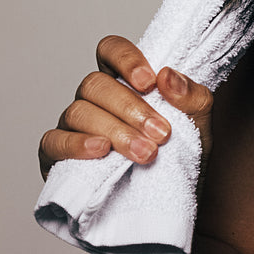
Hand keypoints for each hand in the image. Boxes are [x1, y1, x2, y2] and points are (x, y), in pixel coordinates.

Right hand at [37, 35, 213, 180]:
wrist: (173, 203)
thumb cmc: (181, 155)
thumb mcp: (200, 125)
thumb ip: (192, 97)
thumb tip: (168, 76)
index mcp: (124, 81)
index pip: (111, 50)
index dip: (126, 59)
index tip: (149, 81)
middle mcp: (94, 99)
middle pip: (96, 85)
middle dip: (130, 109)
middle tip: (161, 134)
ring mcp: (72, 127)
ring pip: (78, 112)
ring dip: (114, 131)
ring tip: (144, 152)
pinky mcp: (56, 158)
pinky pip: (53, 142)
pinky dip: (75, 144)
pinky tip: (100, 151)